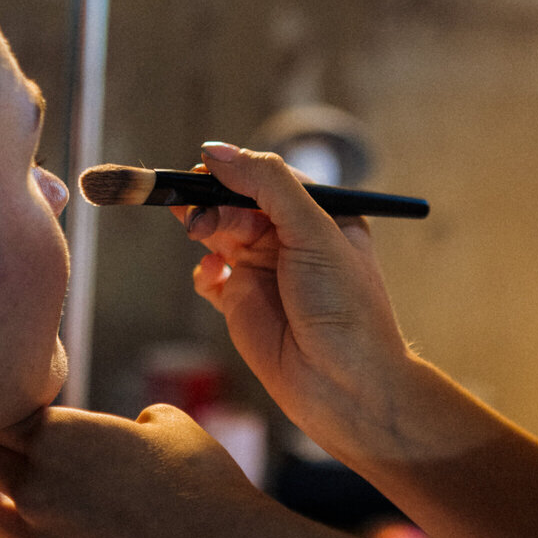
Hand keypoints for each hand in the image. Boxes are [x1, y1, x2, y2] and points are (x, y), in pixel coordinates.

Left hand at [0, 402, 266, 537]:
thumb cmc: (201, 480)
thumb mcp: (171, 424)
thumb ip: (136, 419)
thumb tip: (135, 427)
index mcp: (55, 435)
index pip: (2, 417)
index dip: (21, 415)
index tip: (42, 417)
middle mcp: (35, 486)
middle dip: (6, 452)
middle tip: (36, 452)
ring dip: (9, 502)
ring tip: (42, 498)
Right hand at [172, 143, 415, 465]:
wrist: (344, 386)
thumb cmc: (344, 308)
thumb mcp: (314, 231)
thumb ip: (267, 185)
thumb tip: (215, 151)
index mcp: (321, 216)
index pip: (269, 178)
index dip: (236, 169)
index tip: (204, 164)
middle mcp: (291, 240)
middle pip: (237, 201)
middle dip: (212, 198)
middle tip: (192, 204)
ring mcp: (264, 272)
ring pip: (219, 232)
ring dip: (203, 225)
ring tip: (198, 229)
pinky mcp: (241, 305)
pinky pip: (210, 276)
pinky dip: (203, 270)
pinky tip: (213, 275)